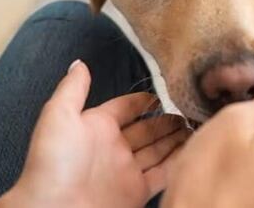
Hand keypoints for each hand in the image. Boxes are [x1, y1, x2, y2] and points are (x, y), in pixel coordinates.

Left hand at [0, 61, 188, 207]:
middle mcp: (113, 147)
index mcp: (96, 126)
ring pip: (158, 150)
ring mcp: (126, 170)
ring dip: (177, 138)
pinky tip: (195, 149)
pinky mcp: (137, 192)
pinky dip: (179, 162)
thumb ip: (72, 88)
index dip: (144, 100)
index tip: (166, 91)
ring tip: (199, 125)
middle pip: (147, 129)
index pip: (125, 107)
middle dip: (167, 119)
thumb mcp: (59, 116)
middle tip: (191, 109)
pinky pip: (164, 174)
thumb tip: (79, 62)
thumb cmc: (54, 162)